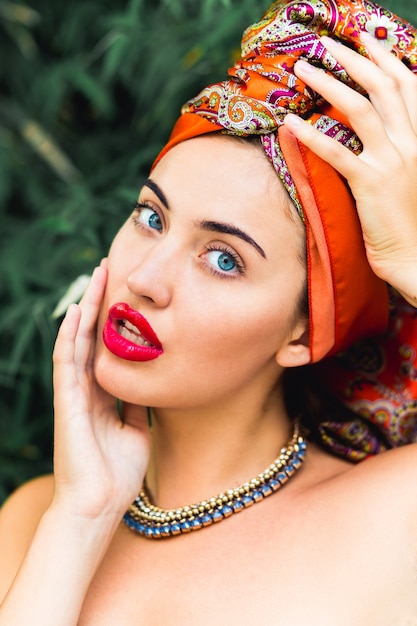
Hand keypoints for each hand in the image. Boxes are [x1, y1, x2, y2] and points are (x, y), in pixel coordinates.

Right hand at [52, 262, 149, 522]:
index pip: (108, 346)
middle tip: (112, 267)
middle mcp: (87, 388)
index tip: (129, 290)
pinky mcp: (67, 402)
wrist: (99, 507)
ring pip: (78, 340)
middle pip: (93, 335)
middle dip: (102, 302)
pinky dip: (71, 336)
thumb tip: (152, 383)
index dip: (117, 318)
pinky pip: (67, 362)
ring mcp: (74, 393)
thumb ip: (139, 405)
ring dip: (87, 308)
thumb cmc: (118, 474)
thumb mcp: (138, 430)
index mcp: (103, 394)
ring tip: (97, 276)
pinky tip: (78, 311)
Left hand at [283, 34, 416, 305]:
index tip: (363, 40)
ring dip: (329, 83)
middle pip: (382, 87)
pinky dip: (312, 135)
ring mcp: (393, 161)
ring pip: (360, 108)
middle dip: (353, 59)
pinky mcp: (371, 183)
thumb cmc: (410, 222)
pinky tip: (291, 123)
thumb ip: (398, 149)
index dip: (385, 59)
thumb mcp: (411, 176)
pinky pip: (337, 152)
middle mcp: (412, 143)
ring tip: (303, 70)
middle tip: (325, 45)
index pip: (407, 86)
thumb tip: (372, 132)